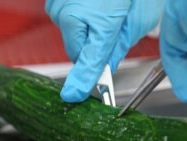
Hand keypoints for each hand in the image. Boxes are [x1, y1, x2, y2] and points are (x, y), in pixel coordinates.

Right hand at [45, 0, 161, 101]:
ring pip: (72, 36)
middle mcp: (64, 13)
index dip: (87, 76)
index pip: (85, 60)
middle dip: (92, 51)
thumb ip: (116, 46)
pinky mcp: (55, 2)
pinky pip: (67, 23)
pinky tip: (92, 9)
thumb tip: (108, 66)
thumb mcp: (132, 18)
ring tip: (102, 15)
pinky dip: (79, 24)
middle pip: (77, 50)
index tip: (75, 94)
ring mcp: (57, 6)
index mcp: (85, 20)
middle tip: (108, 34)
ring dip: (85, 36)